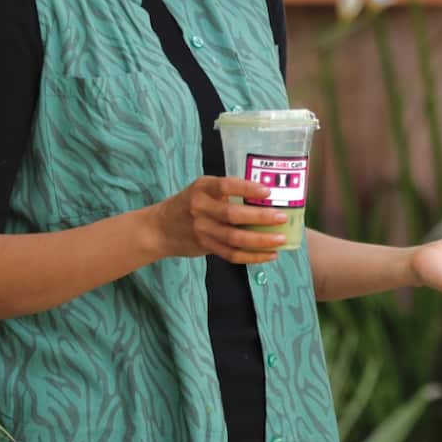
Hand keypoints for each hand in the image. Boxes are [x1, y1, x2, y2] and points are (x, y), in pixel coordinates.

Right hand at [153, 176, 288, 263]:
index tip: (267, 192)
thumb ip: (225, 193)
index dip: (247, 189)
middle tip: (282, 218)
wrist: (158, 228)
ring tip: (281, 240)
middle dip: (260, 217)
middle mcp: (200, 208)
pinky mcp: (205, 247)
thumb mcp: (202, 190)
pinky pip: (231, 254)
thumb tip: (264, 198)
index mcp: (202, 188)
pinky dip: (252, 256)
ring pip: (234, 238)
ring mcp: (202, 230)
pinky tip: (269, 255)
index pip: (226, 185)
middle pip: (233, 215)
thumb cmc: (188, 204)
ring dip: (260, 241)